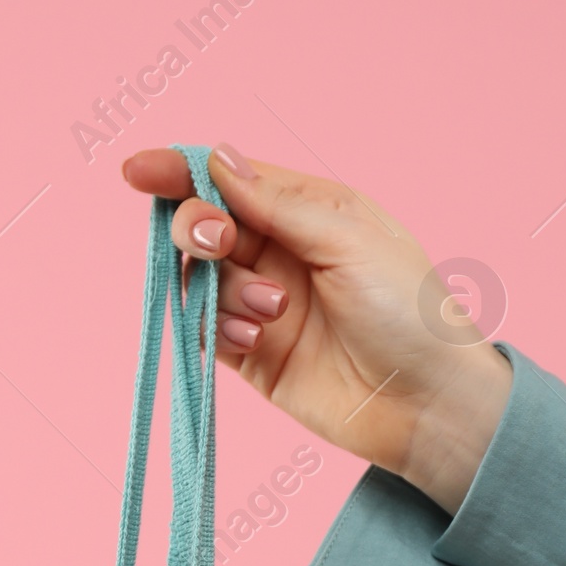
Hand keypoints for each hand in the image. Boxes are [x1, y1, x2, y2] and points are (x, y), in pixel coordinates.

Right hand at [121, 143, 512, 519]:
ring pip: (202, 279)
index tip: (137, 172)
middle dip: (198, 229)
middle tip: (218, 244)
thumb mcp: (350, 240)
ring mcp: (264, 304)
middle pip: (205, 224)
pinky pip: (208, 332)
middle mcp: (282, 251)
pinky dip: (219, 330)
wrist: (428, 405)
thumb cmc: (410, 313)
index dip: (180, 170)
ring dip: (223, 290)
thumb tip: (217, 160)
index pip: (230, 178)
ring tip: (271, 315)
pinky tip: (258, 341)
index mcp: (310, 209)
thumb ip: (279, 205)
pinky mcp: (255, 356)